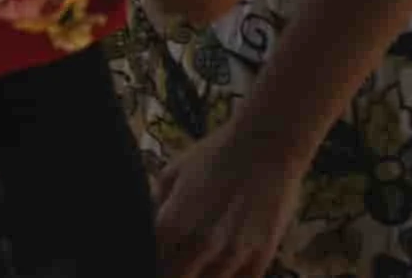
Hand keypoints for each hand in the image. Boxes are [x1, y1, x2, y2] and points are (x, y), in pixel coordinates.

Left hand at [153, 124, 305, 277]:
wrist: (266, 146)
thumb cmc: (214, 156)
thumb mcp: (171, 174)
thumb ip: (155, 206)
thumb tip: (145, 230)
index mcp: (172, 222)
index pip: (150, 262)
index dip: (147, 264)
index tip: (147, 261)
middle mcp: (201, 243)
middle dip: (170, 273)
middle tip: (170, 265)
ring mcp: (234, 254)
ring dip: (199, 277)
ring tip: (194, 266)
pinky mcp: (262, 257)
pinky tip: (219, 270)